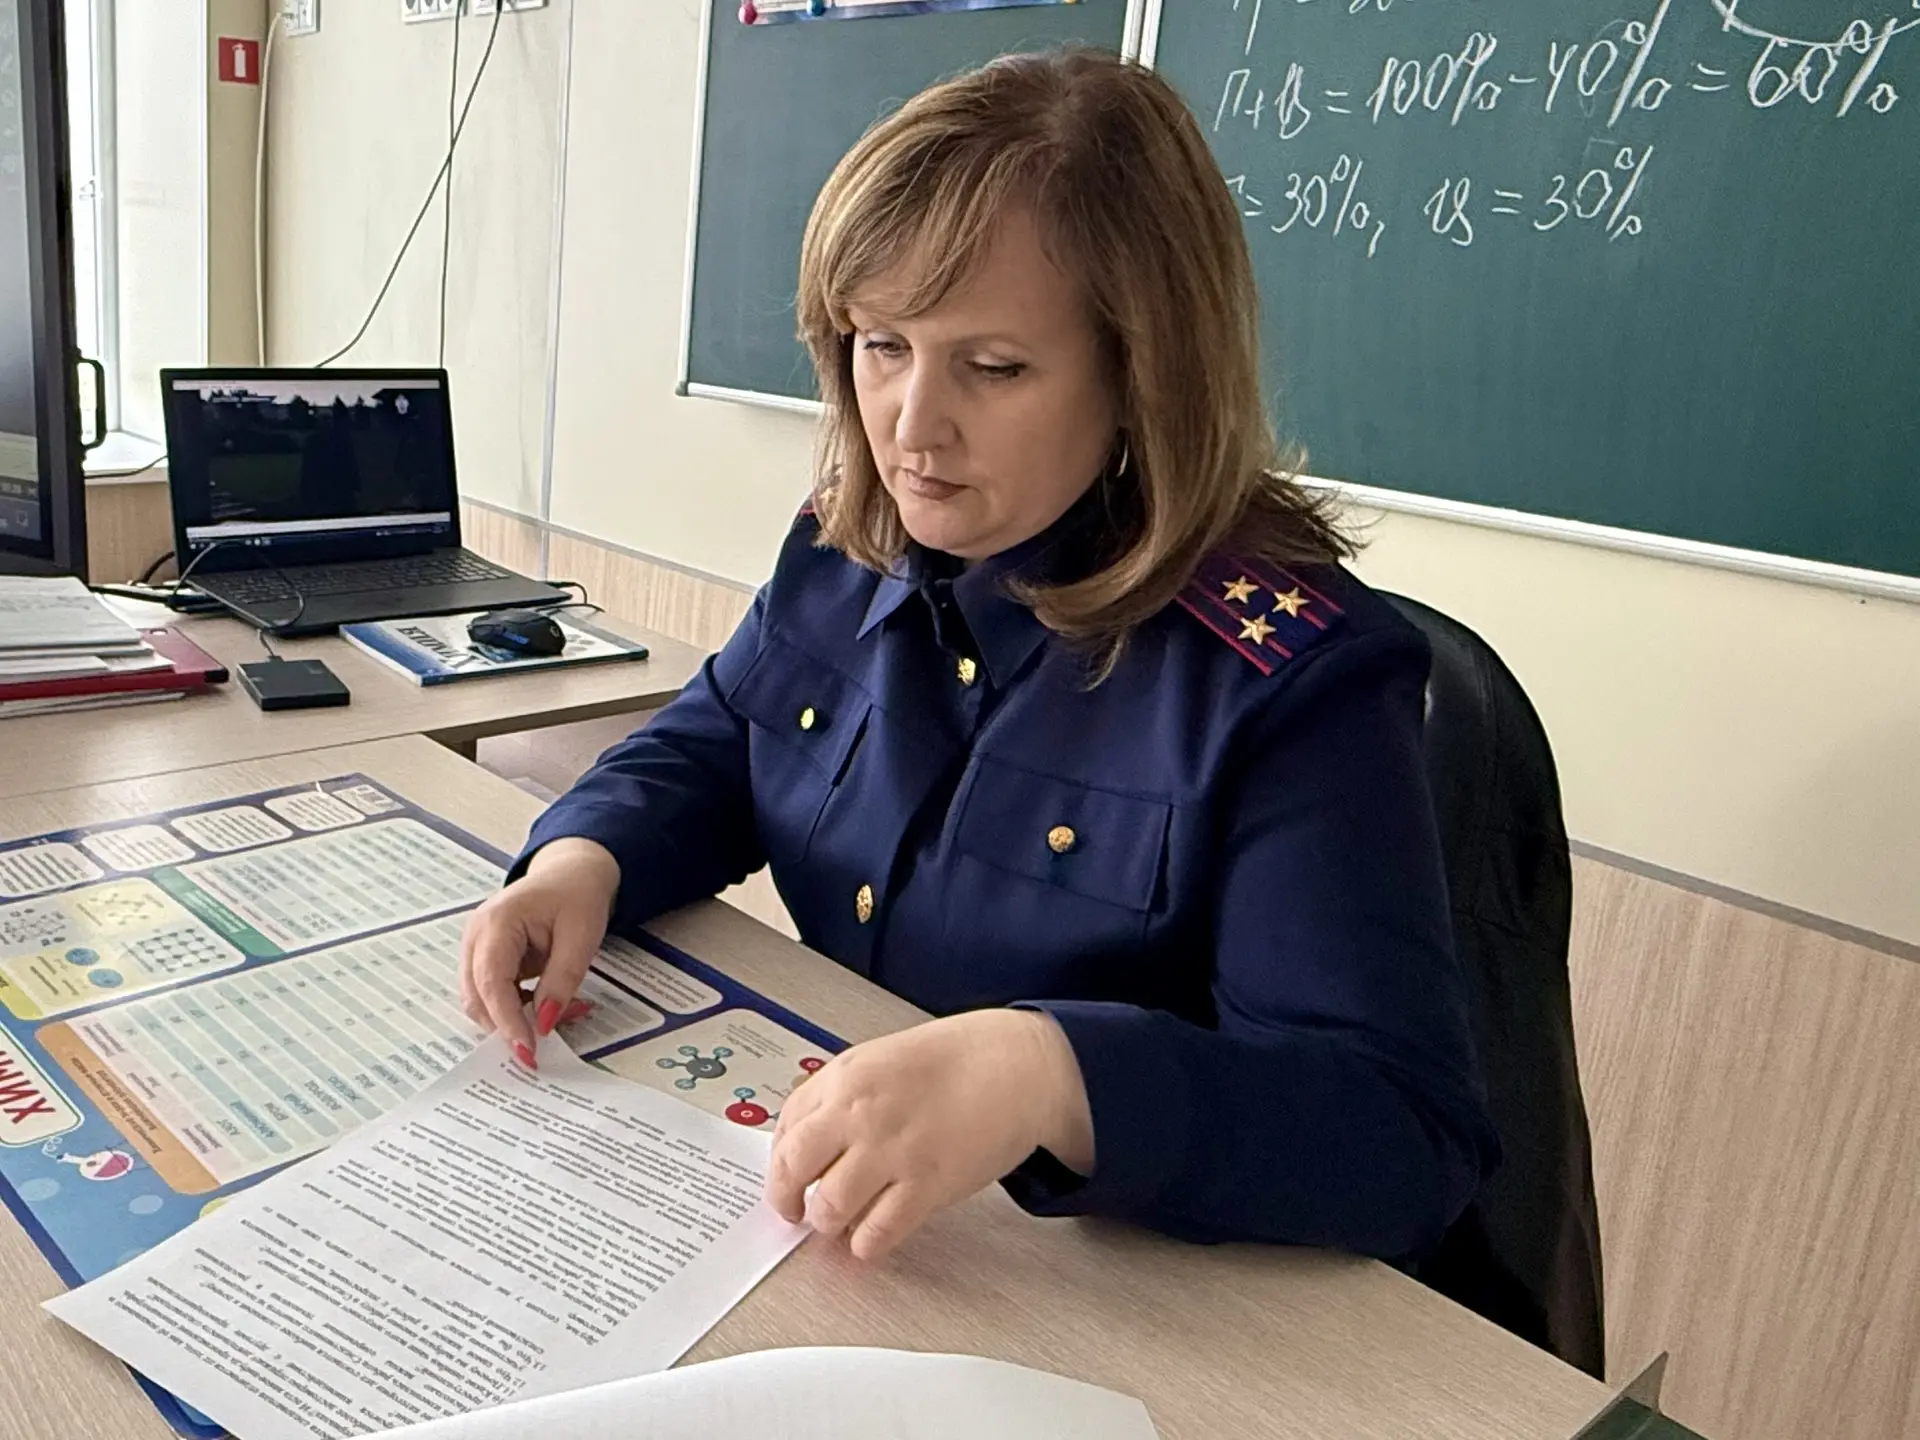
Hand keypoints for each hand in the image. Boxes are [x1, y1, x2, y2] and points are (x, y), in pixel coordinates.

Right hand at [459, 837, 620, 1066]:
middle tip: (554, 1035)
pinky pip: (493, 994)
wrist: (570, 873)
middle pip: (477, 998)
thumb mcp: (582, 936)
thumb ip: (562, 979)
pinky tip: (551, 1003)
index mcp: (497, 922)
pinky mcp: (484, 958)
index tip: (528, 1051)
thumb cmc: (577, 895)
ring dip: (516, 1018)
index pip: (491, 982)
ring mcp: (476, 947)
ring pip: (482, 1001)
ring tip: (565, 1010)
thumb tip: (544, 1024)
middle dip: (511, 1025)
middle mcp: (476, 936)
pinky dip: (518, 1007)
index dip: (507, 1021)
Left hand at [766, 1009, 1093, 1260]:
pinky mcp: (927, 1185)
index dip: (779, 1161)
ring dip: (829, 1223)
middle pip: (793, 1170)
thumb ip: (840, 1095)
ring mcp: (893, 1151)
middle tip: (796, 1211)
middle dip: (788, 1199)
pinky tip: (871, 1236)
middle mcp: (861, 1114)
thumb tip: (806, 1140)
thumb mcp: (882, 1059)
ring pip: (830, 1209)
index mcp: (846, 1077)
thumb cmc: (957, 1059)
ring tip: (839, 1222)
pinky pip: (877, 1233)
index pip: (785, 1129)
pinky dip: (867, 1243)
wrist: (1017, 1065)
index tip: (785, 1176)